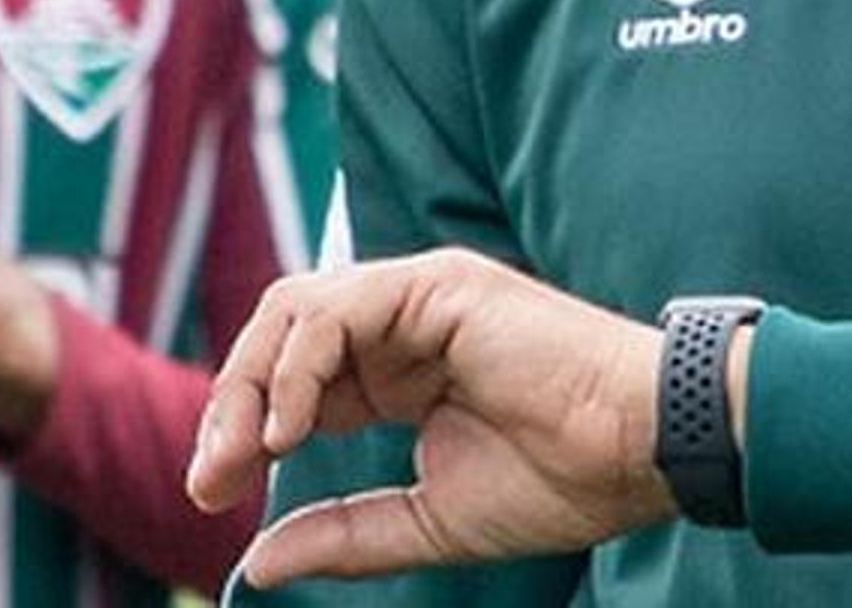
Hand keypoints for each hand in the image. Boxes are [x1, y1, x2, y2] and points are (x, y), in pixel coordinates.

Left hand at [186, 248, 675, 584]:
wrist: (641, 452)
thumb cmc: (563, 482)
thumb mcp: (428, 521)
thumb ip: (346, 534)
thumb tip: (256, 565)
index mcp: (401, 372)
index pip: (295, 382)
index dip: (245, 431)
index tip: (214, 496)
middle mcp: (403, 324)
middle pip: (280, 336)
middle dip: (231, 405)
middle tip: (210, 479)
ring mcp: (420, 297)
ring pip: (296, 310)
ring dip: (253, 382)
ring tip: (246, 454)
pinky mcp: (438, 286)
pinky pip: (337, 308)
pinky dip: (300, 363)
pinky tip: (295, 427)